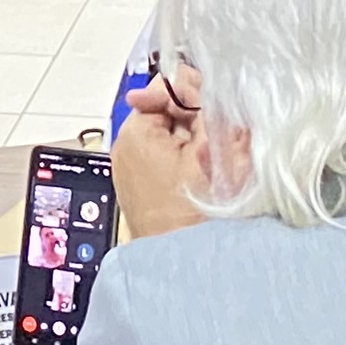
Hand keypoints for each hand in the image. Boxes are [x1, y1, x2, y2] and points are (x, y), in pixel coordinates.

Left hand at [111, 58, 207, 239]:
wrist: (187, 267)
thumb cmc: (198, 212)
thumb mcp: (212, 144)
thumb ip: (202, 101)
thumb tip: (189, 76)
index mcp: (135, 132)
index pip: (165, 89)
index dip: (196, 98)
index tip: (217, 113)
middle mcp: (124, 150)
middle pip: (168, 116)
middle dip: (198, 125)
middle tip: (222, 146)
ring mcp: (130, 173)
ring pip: (170, 141)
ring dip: (195, 147)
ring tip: (214, 170)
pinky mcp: (140, 193)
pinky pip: (166, 165)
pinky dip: (186, 168)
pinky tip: (204, 186)